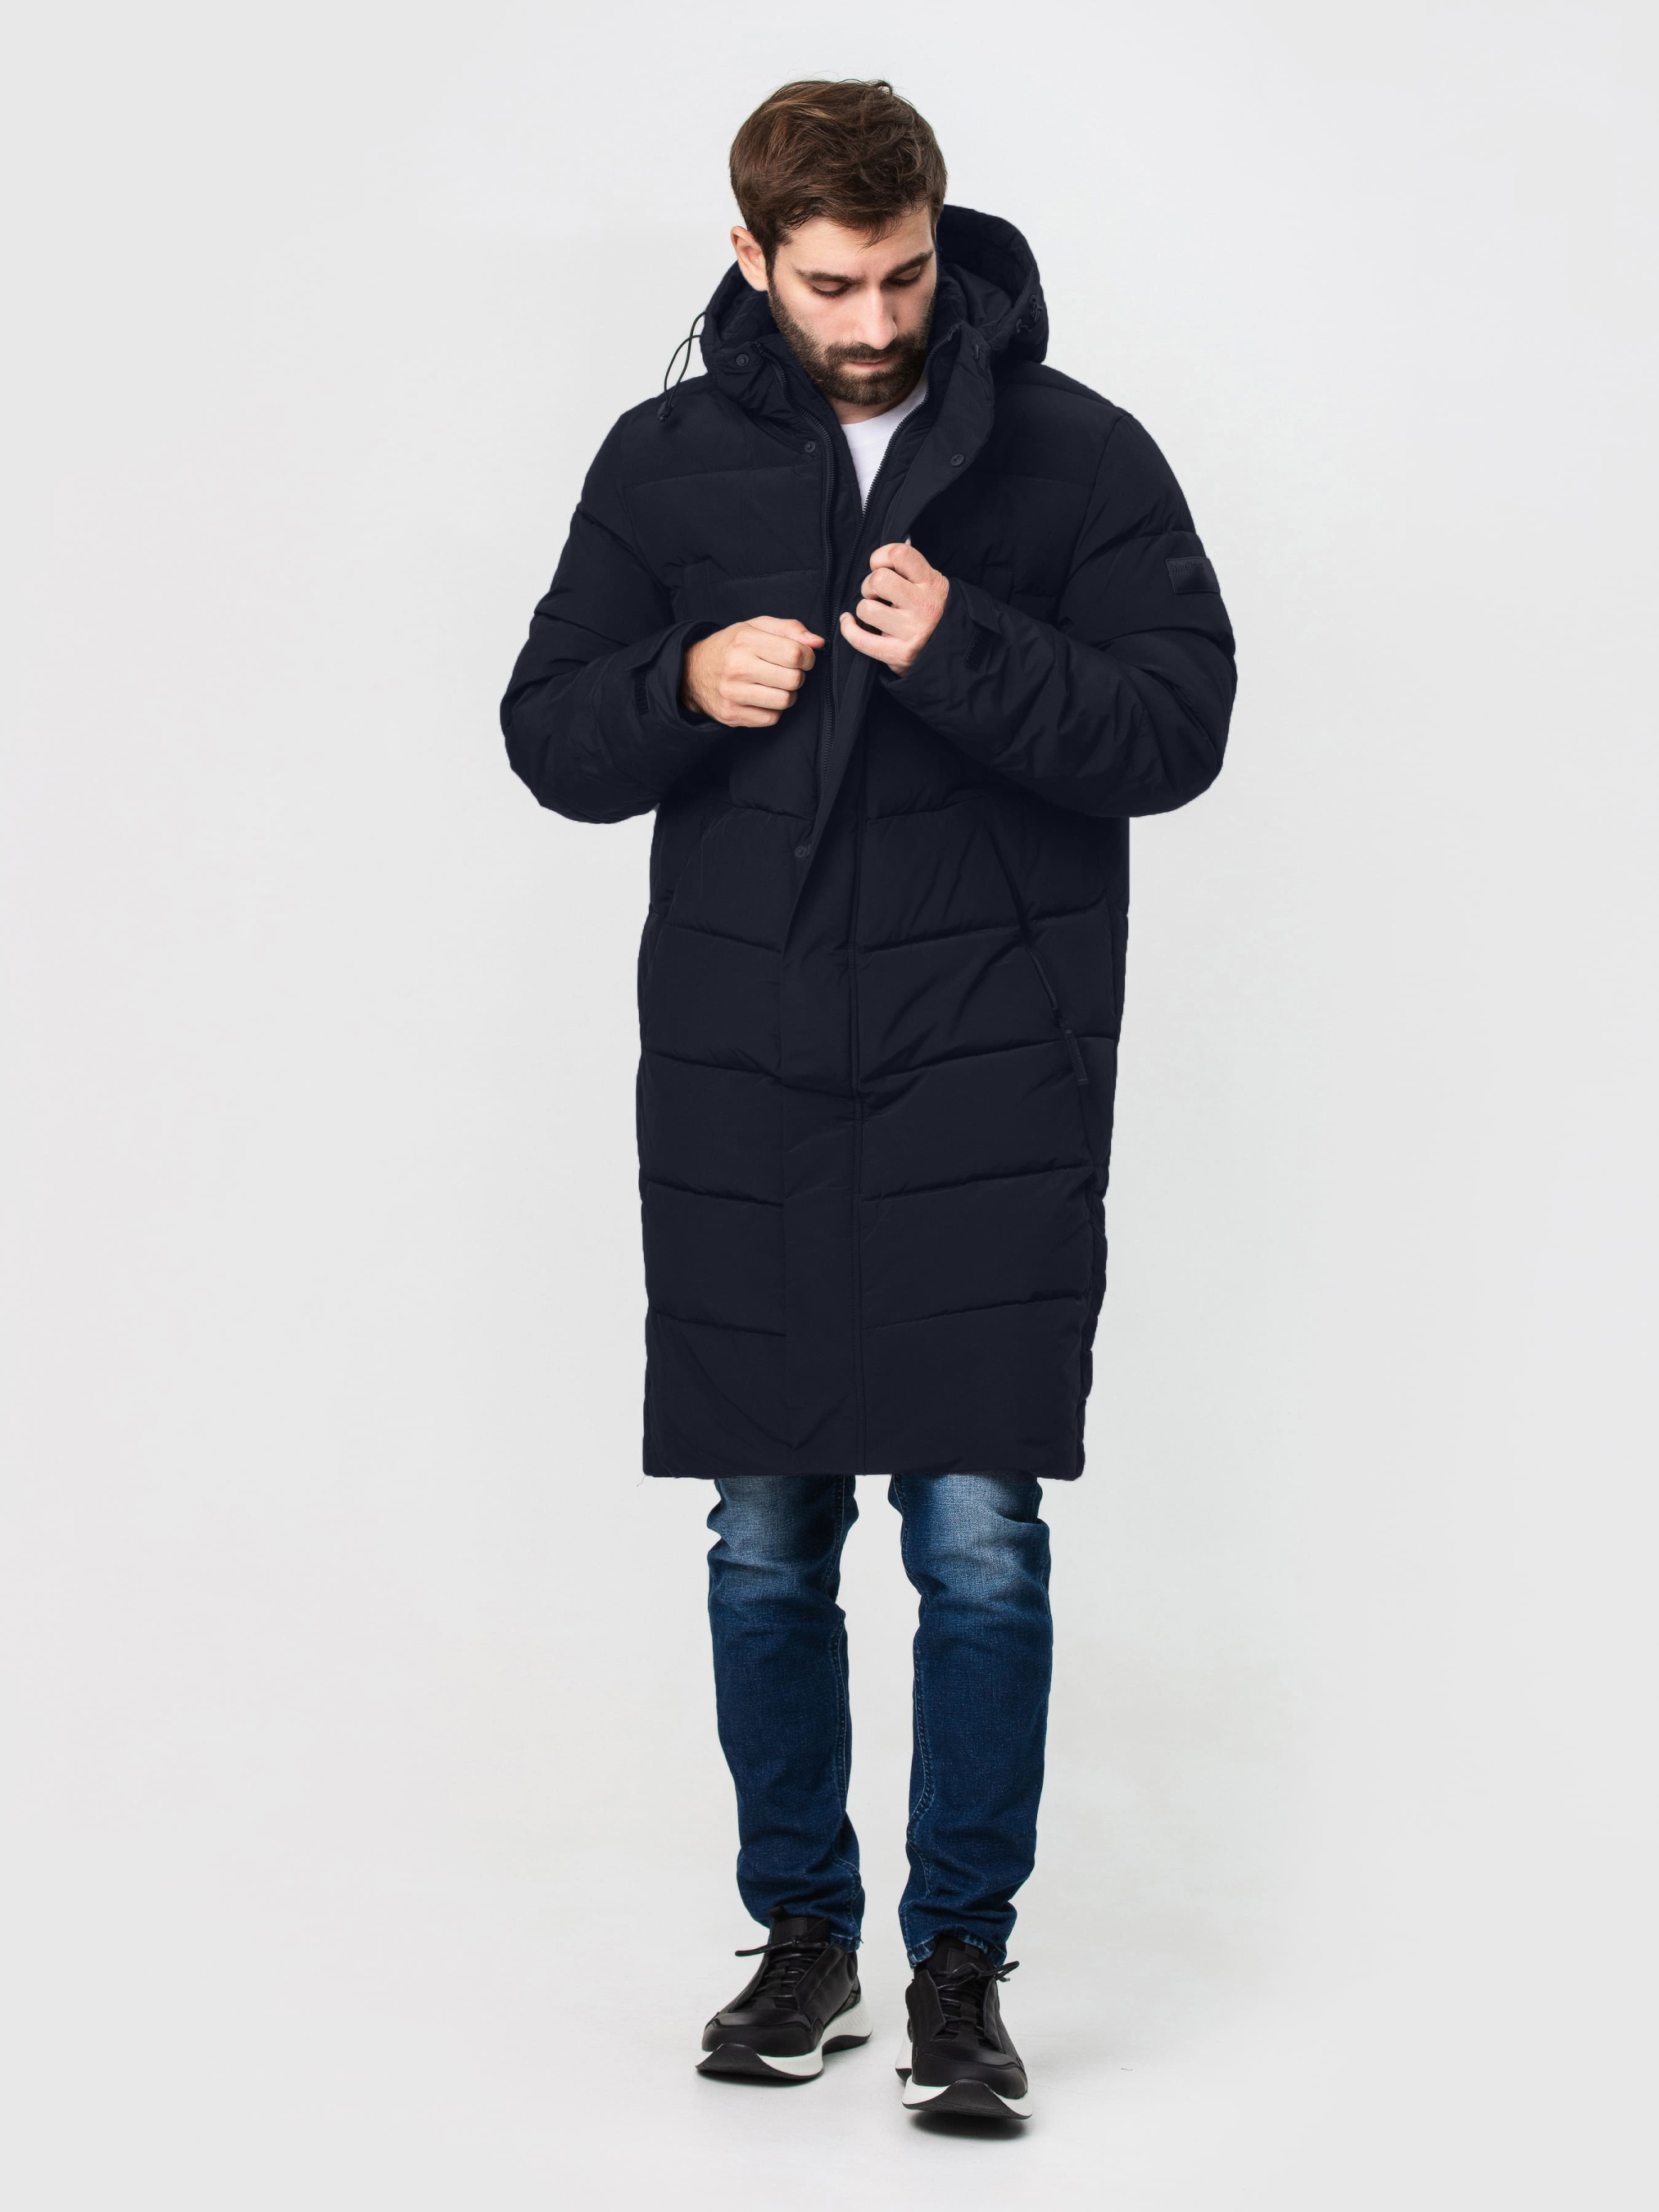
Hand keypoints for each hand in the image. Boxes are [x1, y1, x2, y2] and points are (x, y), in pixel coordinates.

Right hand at [680, 617, 823, 727]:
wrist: (691, 672)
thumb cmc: (731, 647)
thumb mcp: (755, 627)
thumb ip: (789, 629)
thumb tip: (818, 642)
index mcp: (745, 640)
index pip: (795, 654)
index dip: (808, 657)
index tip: (803, 658)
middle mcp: (737, 667)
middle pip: (793, 679)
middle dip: (797, 676)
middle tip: (786, 672)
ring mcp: (733, 693)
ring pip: (785, 701)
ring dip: (787, 694)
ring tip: (775, 685)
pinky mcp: (731, 714)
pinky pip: (771, 718)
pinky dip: (773, 709)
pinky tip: (763, 698)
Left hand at [838, 542, 949, 674]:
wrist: (949, 651)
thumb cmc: (932, 612)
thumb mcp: (930, 584)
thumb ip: (910, 569)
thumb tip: (891, 550)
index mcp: (932, 582)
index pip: (899, 553)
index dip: (880, 557)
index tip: (879, 566)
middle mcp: (924, 605)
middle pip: (879, 580)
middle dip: (869, 585)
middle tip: (877, 594)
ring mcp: (912, 631)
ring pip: (866, 608)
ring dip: (864, 609)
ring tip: (876, 613)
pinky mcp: (900, 654)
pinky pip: (860, 639)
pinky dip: (849, 629)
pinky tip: (849, 622)